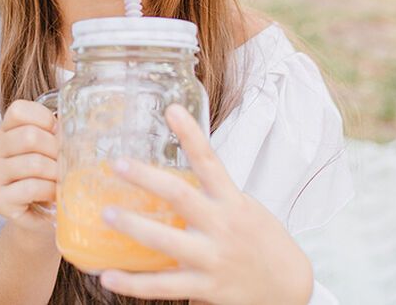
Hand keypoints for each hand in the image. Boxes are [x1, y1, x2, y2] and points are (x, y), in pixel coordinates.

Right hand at [0, 99, 60, 234]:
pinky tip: (55, 194)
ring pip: (32, 163)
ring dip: (56, 172)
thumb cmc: (48, 176)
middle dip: (56, 149)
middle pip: (29, 136)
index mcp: (6, 130)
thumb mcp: (53, 149)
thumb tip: (78, 128)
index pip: (18, 110)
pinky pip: (30, 188)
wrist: (39, 213)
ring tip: (63, 179)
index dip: (45, 119)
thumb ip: (60, 134)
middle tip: (67, 161)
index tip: (59, 133)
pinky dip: (50, 190)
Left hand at [97, 104, 313, 304]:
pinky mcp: (205, 287)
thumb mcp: (244, 208)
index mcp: (232, 201)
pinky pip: (162, 286)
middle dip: (146, 178)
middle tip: (117, 163)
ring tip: (105, 214)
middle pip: (180, 196)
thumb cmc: (262, 242)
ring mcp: (212, 258)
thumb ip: (212, 194)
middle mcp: (221, 226)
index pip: (210, 161)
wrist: (290, 289)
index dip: (191, 134)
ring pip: (165, 242)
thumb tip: (170, 176)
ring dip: (133, 227)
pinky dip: (133, 283)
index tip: (171, 110)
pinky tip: (107, 276)